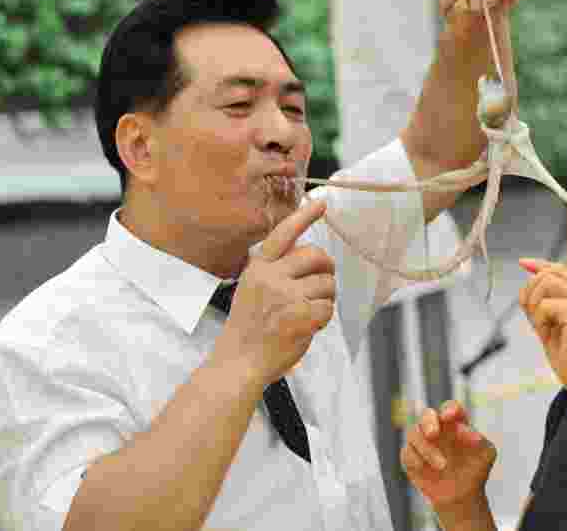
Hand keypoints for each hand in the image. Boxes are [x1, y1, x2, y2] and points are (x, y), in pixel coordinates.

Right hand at [211, 199, 335, 386]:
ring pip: (327, 284)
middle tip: (322, 284)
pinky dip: (323, 319)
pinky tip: (307, 327)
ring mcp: (285, 295)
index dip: (304, 217)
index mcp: (258, 267)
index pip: (283, 234)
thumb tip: (310, 257)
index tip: (321, 203)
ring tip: (307, 312)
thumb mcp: (252, 289)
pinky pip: (328, 307)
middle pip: (316, 256)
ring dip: (325, 298)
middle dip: (326, 269)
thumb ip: (275, 270)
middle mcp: (271, 276)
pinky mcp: (300, 314)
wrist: (238, 363)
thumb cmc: (249, 329)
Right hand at [401, 400, 495, 512]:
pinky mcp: (410, 457)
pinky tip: (424, 468)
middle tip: (433, 434)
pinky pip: (406, 452)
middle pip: (427, 414)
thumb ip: (481, 441)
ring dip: (426, 448)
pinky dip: (414, 459)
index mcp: (455, 423)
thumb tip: (471, 432)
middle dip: (428, 422)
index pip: (451, 408)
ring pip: (414, 433)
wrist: (461, 496)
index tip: (451, 416)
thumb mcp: (486, 455)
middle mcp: (437, 428)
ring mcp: (422, 442)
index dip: (450, 409)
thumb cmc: (475, 470)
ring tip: (442, 465)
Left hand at [518, 258, 566, 396]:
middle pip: (552, 271)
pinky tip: (546, 333)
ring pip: (548, 280)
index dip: (539, 264)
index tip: (522, 263)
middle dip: (532, 288)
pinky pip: (546, 304)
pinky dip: (539, 318)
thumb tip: (526, 283)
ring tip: (540, 324)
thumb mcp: (549, 325)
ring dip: (535, 301)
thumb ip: (540, 304)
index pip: (561, 269)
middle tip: (530, 313)